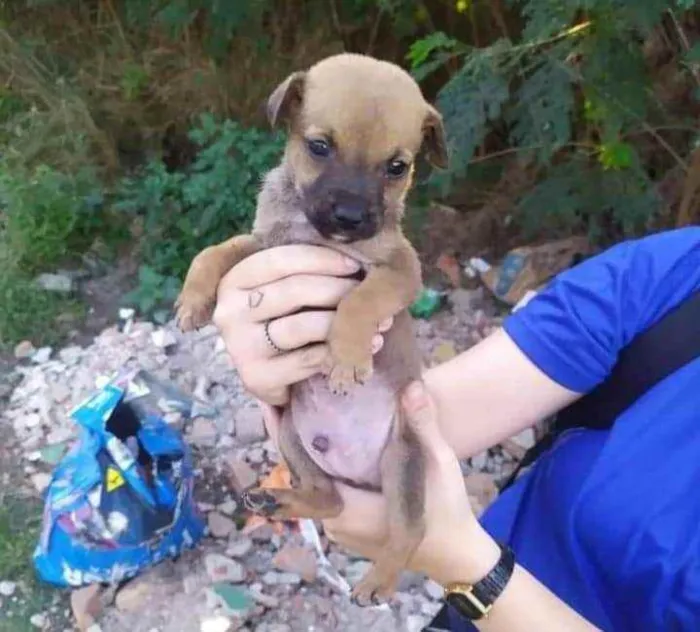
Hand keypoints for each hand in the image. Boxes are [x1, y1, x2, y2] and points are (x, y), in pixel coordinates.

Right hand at [213, 245, 392, 406]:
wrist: (277, 372)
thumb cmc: (287, 316)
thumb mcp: (282, 282)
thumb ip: (294, 261)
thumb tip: (342, 238)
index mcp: (234, 278)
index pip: (280, 259)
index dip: (322, 259)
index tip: (355, 265)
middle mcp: (229, 310)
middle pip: (295, 290)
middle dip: (340, 290)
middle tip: (368, 294)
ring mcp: (239, 346)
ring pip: (304, 325)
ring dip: (346, 323)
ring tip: (378, 322)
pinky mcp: (256, 377)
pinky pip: (309, 358)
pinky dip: (342, 351)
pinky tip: (366, 347)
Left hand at [261, 381, 500, 586]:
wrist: (455, 555)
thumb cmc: (448, 512)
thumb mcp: (441, 465)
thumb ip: (423, 426)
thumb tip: (411, 387)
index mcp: (346, 509)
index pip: (300, 469)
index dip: (283, 436)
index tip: (271, 403)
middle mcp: (333, 521)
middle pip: (300, 472)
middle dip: (290, 434)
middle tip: (283, 392)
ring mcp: (337, 526)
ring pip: (310, 482)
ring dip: (304, 448)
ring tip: (297, 405)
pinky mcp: (345, 524)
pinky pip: (322, 489)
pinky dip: (319, 463)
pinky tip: (322, 434)